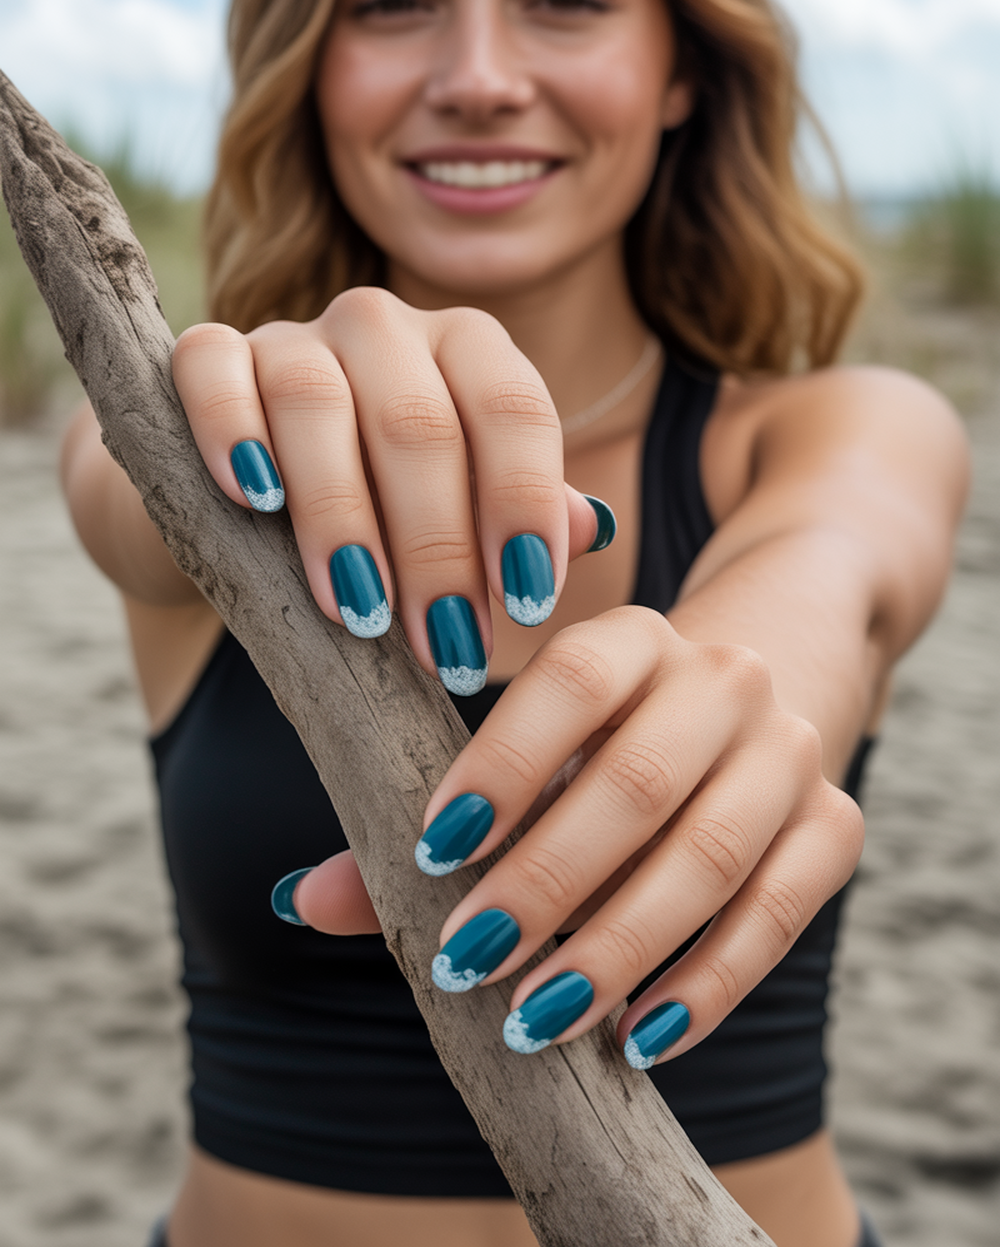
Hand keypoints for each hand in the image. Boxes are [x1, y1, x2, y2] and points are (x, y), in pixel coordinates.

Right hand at [173, 288, 601, 687]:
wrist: (261, 487)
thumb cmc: (393, 505)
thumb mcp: (468, 503)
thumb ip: (527, 510)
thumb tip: (589, 527)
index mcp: (466, 345)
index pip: (513, 407)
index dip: (524, 504)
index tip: (529, 602)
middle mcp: (383, 325)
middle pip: (418, 421)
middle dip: (438, 545)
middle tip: (447, 645)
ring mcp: (291, 333)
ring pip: (315, 400)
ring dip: (341, 515)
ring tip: (361, 611)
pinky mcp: (209, 352)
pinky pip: (212, 369)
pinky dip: (230, 428)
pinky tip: (256, 499)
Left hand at [292, 605, 863, 1065]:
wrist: (742, 710)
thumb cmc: (594, 745)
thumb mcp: (521, 758)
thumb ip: (423, 823)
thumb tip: (301, 900)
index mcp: (632, 637)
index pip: (571, 681)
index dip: (503, 765)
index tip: (432, 854)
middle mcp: (722, 677)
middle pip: (637, 781)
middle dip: (544, 883)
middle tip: (466, 964)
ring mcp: (791, 749)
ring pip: (710, 857)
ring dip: (617, 950)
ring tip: (537, 1019)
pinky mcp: (837, 825)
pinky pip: (779, 914)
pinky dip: (707, 985)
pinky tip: (638, 1039)